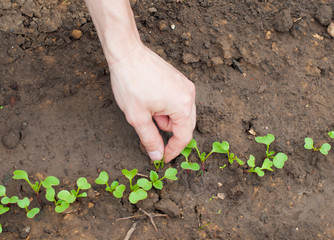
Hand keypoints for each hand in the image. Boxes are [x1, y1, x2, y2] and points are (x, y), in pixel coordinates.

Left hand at [109, 43, 195, 162]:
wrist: (127, 53)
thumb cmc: (131, 83)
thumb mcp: (138, 117)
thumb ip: (150, 139)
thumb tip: (157, 155)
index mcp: (182, 106)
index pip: (184, 137)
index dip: (173, 151)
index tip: (162, 158)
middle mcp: (189, 95)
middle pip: (186, 126)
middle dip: (169, 133)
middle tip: (150, 131)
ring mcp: (186, 85)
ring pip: (182, 114)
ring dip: (166, 119)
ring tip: (148, 109)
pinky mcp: (180, 80)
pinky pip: (179, 101)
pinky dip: (167, 108)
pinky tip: (152, 100)